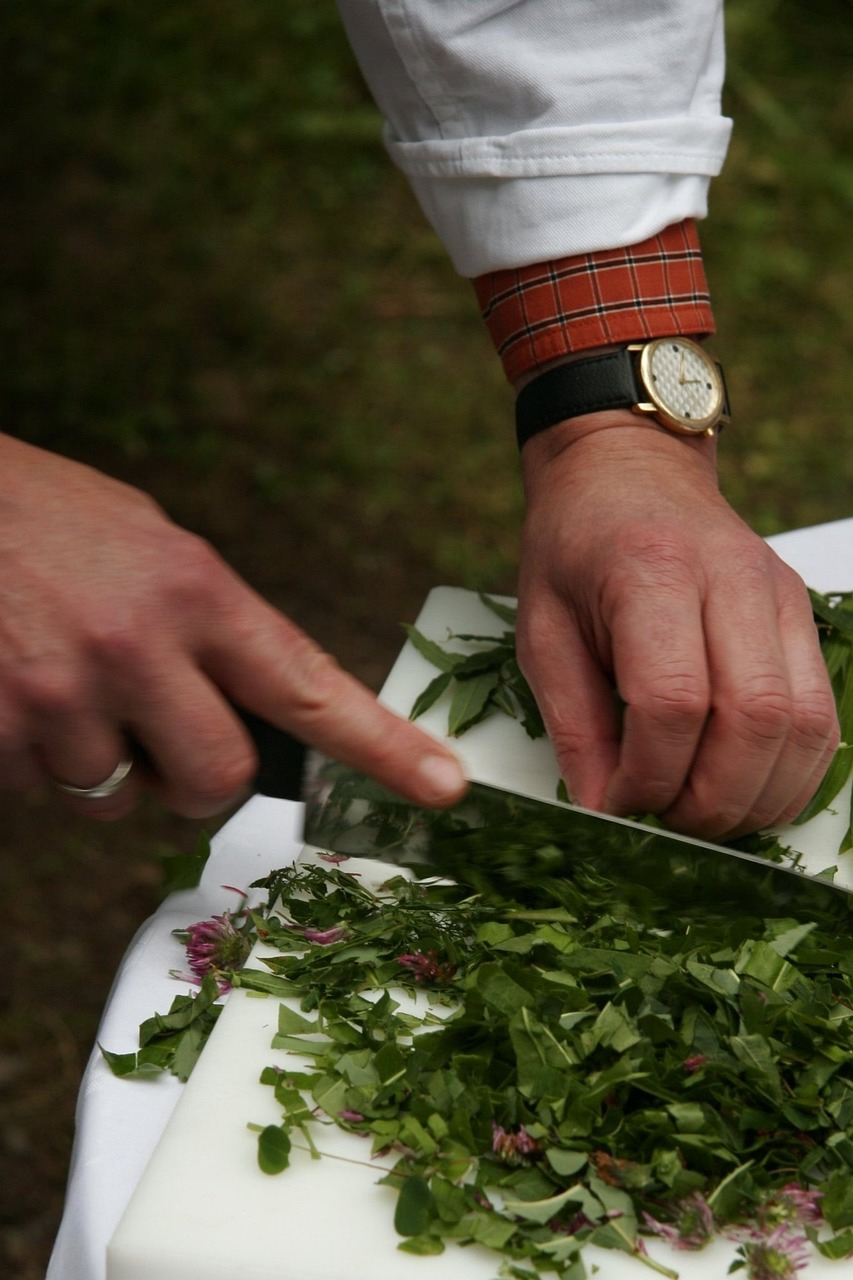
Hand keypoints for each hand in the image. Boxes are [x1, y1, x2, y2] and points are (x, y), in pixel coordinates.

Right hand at [0, 435, 465, 819]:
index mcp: (193, 589)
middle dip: (193, 779)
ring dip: (97, 760)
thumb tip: (242, 706)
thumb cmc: (36, 512)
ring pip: (113, 795)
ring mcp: (62, 693)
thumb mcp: (146, 541)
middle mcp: (137, 645)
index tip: (443, 786)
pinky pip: (36, 788)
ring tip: (54, 676)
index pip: (307, 687)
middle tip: (156, 736)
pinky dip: (29, 756)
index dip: (382, 747)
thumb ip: (204, 622)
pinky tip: (10, 684)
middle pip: (215, 779)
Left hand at [516, 411, 838, 839]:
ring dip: (759, 795)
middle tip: (668, 823)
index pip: (674, 700)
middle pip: (754, 719)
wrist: (626, 470)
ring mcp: (777, 595)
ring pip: (804, 725)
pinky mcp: (800, 613)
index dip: (651, 774)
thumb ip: (572, 722)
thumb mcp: (541, 629)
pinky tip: (745, 789)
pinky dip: (792, 771)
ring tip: (705, 816)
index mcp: (650, 571)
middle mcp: (730, 579)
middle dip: (712, 799)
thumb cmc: (573, 547)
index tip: (619, 800)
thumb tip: (604, 809)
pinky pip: (821, 714)